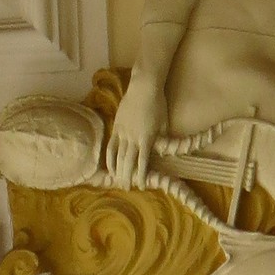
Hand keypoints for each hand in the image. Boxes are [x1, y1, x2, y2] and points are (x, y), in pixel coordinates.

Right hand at [107, 70, 165, 191]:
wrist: (144, 86)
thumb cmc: (158, 104)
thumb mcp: (164, 124)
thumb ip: (160, 140)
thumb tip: (159, 153)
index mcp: (147, 139)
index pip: (142, 163)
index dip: (140, 176)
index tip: (140, 186)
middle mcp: (133, 138)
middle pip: (128, 162)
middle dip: (127, 177)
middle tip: (126, 188)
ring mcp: (122, 132)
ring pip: (118, 156)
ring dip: (118, 171)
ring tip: (117, 181)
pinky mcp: (116, 127)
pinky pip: (110, 146)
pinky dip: (109, 158)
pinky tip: (110, 167)